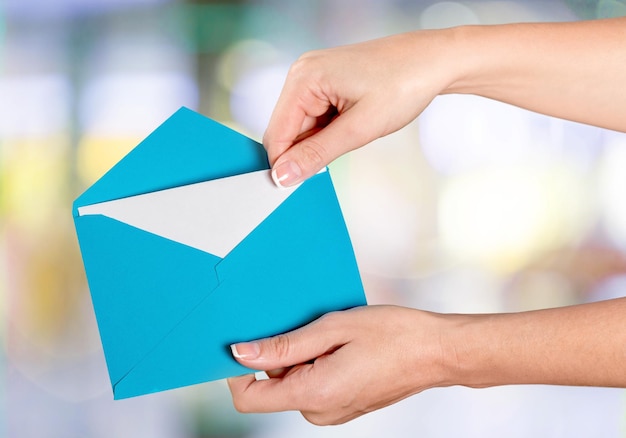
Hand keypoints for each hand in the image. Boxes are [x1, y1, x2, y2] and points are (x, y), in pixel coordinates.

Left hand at [227, 305, 453, 424]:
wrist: (437, 352)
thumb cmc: (394, 335)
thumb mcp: (334, 328)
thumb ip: (284, 345)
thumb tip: (242, 354)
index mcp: (314, 394)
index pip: (249, 398)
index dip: (237, 371)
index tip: (247, 340)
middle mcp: (320, 411)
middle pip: (272, 386)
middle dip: (278, 355)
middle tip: (305, 325)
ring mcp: (333, 412)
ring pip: (293, 383)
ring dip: (299, 356)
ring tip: (329, 333)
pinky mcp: (342, 406)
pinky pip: (312, 385)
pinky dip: (315, 363)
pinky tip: (339, 344)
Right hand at [264, 30, 460, 186]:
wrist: (434, 62)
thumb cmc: (404, 84)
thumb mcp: (360, 128)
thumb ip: (317, 153)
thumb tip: (284, 175)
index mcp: (304, 77)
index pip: (277, 134)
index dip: (284, 164)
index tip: (296, 188)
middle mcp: (303, 73)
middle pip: (286, 130)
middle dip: (305, 152)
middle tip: (337, 159)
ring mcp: (314, 76)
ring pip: (301, 127)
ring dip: (320, 142)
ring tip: (354, 133)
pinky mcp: (326, 83)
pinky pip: (314, 117)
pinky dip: (328, 131)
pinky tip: (352, 127)